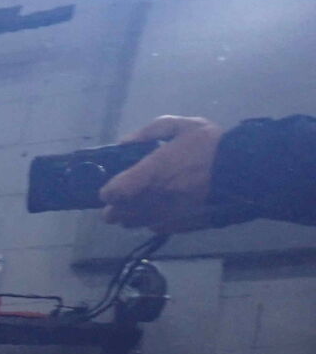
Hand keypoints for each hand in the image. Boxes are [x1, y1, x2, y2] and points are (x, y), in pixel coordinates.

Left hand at [100, 116, 223, 233]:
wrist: (243, 171)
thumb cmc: (211, 145)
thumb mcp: (182, 126)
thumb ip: (150, 132)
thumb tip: (125, 142)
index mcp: (151, 172)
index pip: (113, 193)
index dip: (109, 191)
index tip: (112, 187)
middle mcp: (153, 198)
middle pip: (116, 215)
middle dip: (114, 208)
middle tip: (120, 199)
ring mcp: (166, 214)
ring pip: (132, 224)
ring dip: (130, 215)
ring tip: (137, 204)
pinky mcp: (179, 225)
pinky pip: (154, 227)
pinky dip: (151, 220)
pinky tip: (158, 209)